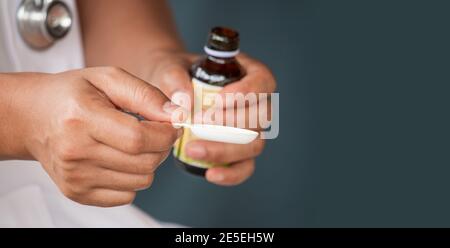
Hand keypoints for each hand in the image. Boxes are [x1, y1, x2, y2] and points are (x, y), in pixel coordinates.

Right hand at [17, 67, 179, 206]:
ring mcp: (74, 177)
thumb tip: (176, 115)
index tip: (171, 125)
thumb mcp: (108, 78)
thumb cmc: (72, 94)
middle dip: (162, 147)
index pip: (139, 139)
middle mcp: (75, 151)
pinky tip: (120, 159)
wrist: (33, 117)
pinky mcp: (77, 193)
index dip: (165, 134)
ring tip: (134, 144)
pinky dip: (133, 178)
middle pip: (145, 163)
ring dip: (149, 163)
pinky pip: (127, 196)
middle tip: (155, 132)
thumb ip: (145, 95)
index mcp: (81, 117)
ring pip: (141, 181)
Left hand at [143, 51, 275, 185]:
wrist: (169, 96)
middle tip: (197, 123)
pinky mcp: (240, 153)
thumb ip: (175, 79)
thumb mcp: (171, 69)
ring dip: (226, 150)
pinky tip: (210, 174)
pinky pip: (245, 167)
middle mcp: (256, 104)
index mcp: (249, 74)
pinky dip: (231, 173)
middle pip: (261, 117)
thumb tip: (185, 102)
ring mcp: (251, 131)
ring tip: (193, 149)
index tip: (218, 100)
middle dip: (231, 123)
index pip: (264, 81)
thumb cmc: (176, 77)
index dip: (248, 92)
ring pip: (255, 144)